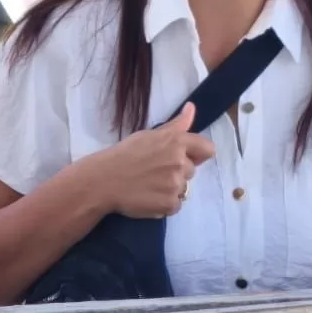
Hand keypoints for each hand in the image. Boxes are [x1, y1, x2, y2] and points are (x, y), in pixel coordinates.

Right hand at [82, 104, 215, 219]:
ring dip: (171, 188)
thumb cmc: (125, 154)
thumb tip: (192, 107)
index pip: (208, 149)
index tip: (185, 157)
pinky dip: (165, 204)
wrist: (104, 180)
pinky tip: (149, 197)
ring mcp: (176, 185)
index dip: (198, 154)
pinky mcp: (169, 204)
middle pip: (191, 170)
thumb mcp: (150, 134)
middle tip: (155, 172)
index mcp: (177, 142)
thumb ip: (176, 125)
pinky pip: (175, 205)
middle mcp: (180, 162)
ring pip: (183, 188)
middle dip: (178, 172)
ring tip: (150, 185)